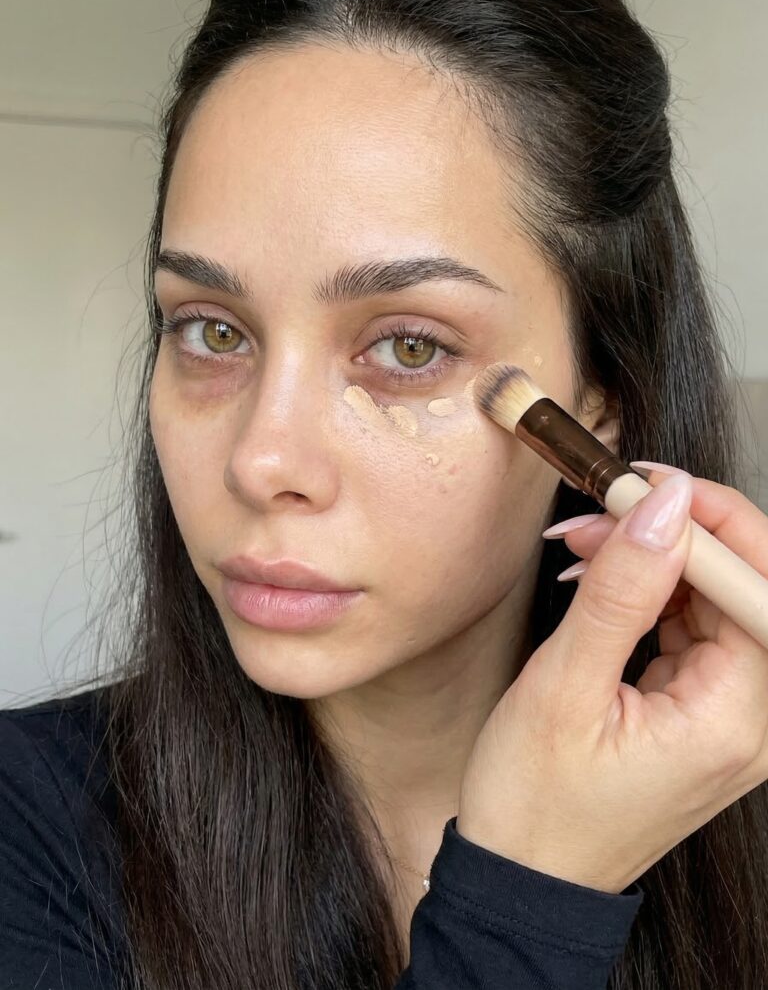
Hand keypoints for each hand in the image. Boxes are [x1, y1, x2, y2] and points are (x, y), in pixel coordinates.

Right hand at [456, 465, 767, 893]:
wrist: (523, 876)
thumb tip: (663, 507)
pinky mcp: (702, 712)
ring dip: (655, 561)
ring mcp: (730, 718)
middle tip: (601, 509)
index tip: (643, 484)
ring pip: (713, 602)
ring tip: (584, 545)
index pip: (758, 590)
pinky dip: (647, 595)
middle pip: (743, 590)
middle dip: (673, 537)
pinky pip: (692, 629)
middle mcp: (752, 721)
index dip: (709, 524)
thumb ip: (622, 590)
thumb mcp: (565, 686)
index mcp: (735, 721)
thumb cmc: (535, 802)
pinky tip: (600, 581)